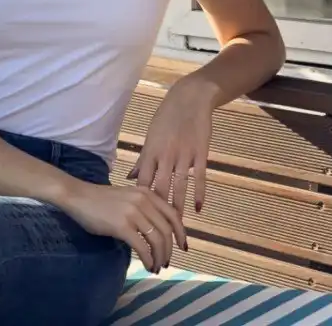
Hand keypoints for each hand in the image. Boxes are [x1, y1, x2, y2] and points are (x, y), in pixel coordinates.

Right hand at [61, 180, 186, 271]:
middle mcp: (143, 201)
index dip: (181, 233)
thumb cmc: (101, 199)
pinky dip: (148, 260)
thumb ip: (144, 207)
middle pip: (167, 230)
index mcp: (147, 193)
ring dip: (160, 257)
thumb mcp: (128, 197)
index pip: (173, 215)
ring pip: (157, 240)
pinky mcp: (122, 225)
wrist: (79, 197)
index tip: (182, 247)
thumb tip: (159, 230)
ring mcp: (133, 212)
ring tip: (156, 266)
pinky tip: (147, 266)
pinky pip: (142, 247)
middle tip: (166, 262)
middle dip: (170, 250)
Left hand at [128, 76, 214, 215]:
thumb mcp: (151, 137)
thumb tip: (130, 177)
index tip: (138, 218)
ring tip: (177, 227)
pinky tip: (198, 209)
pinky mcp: (200, 153)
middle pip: (160, 188)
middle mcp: (165, 155)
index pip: (143, 182)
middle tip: (159, 232)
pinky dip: (199, 193)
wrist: (189, 99)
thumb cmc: (166, 118)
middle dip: (159, 211)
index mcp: (151, 152)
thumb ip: (143, 159)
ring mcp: (184, 155)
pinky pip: (199, 177)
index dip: (140, 202)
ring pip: (179, 186)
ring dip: (178, 207)